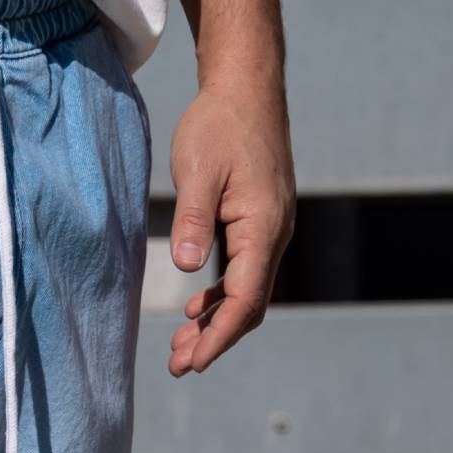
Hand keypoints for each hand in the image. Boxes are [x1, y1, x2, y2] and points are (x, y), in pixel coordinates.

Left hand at [165, 77, 294, 375]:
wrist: (246, 86)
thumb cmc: (219, 124)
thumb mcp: (197, 171)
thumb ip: (193, 221)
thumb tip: (190, 268)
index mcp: (263, 227)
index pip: (245, 301)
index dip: (219, 338)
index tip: (192, 364)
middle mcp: (275, 234)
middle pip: (249, 306)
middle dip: (215, 340)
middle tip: (178, 366)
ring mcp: (270, 229)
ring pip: (248, 292)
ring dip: (216, 323)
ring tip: (181, 348)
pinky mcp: (259, 222)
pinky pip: (245, 273)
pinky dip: (222, 298)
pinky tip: (196, 309)